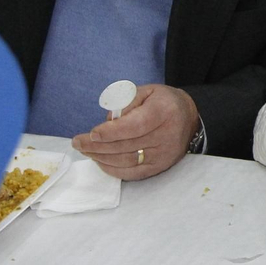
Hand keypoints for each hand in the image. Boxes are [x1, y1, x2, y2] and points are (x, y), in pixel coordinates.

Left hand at [71, 83, 199, 179]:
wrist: (188, 118)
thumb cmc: (162, 102)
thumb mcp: (146, 91)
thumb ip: (125, 102)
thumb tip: (108, 122)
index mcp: (164, 112)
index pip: (135, 126)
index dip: (111, 132)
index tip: (92, 134)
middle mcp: (167, 136)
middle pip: (127, 145)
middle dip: (97, 146)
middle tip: (78, 142)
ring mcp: (164, 155)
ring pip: (126, 161)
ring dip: (101, 157)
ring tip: (85, 150)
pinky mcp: (160, 167)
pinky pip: (132, 173)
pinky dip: (112, 169)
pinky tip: (100, 161)